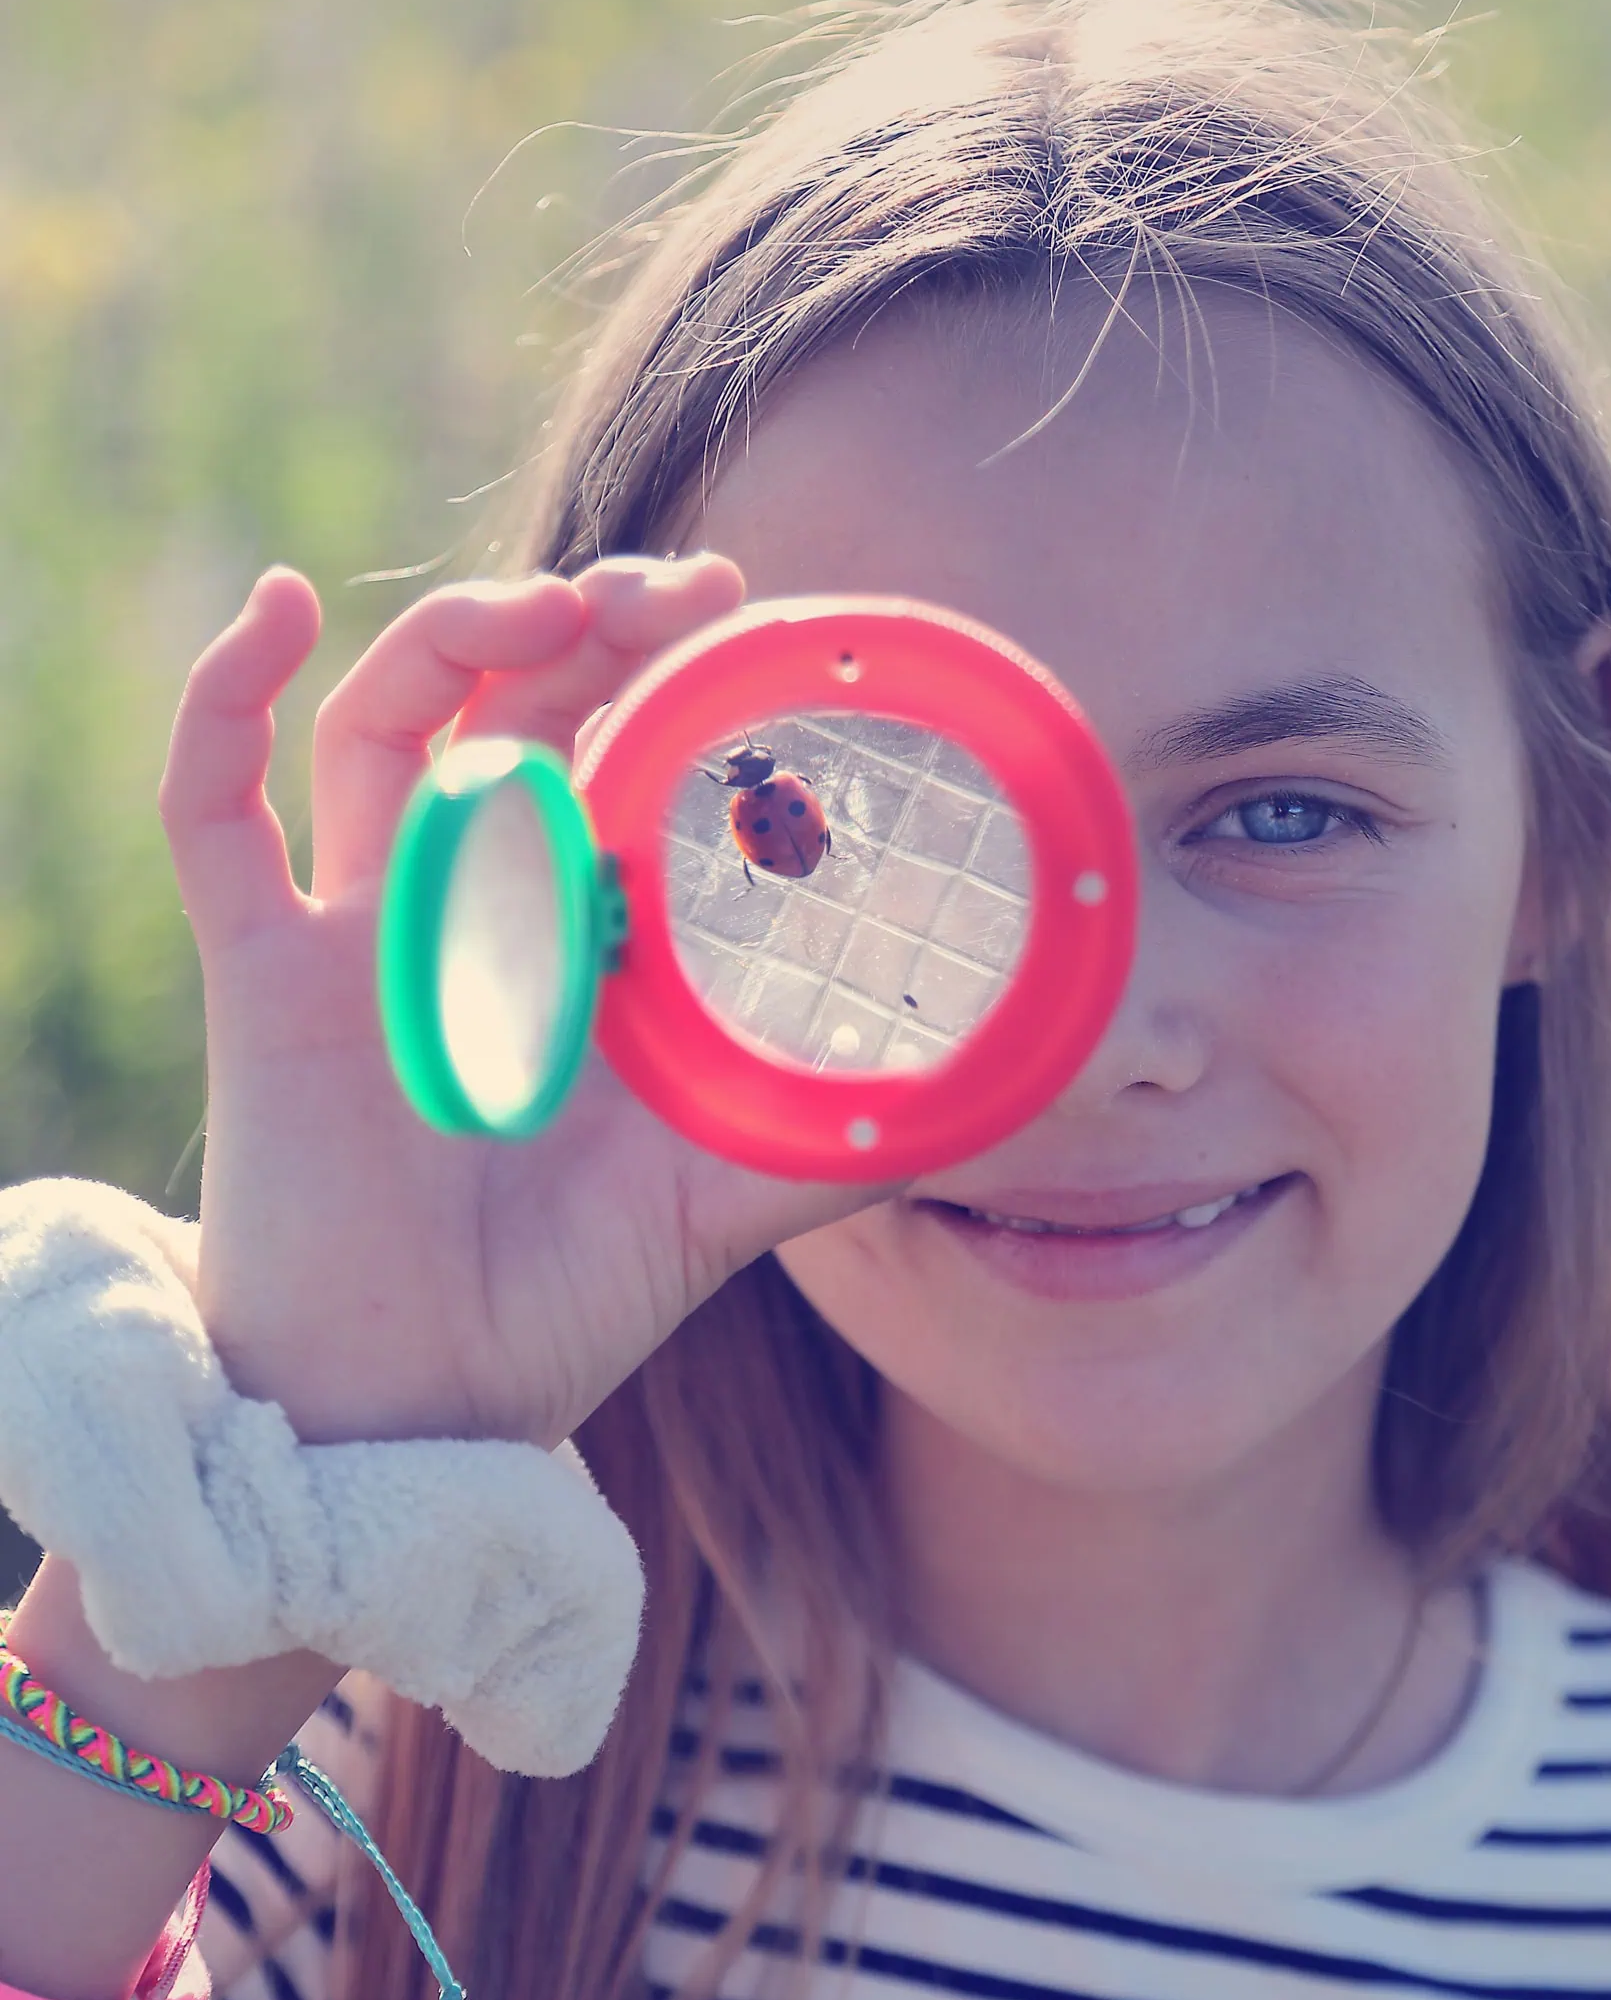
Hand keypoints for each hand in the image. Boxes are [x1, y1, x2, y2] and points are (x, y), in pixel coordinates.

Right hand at [162, 558, 887, 1447]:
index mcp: (582, 934)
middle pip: (515, 708)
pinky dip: (222, 700)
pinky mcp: (263, 970)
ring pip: (384, 727)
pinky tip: (270, 610)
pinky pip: (212, 809)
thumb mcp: (726, 1196)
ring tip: (547, 608)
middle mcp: (476, 904)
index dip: (671, 669)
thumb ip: (845, 1139)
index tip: (748, 610)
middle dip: (589, 625)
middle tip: (678, 590)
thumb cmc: (567, 1298)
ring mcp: (364, 926)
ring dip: (453, 639)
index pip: (622, 754)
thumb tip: (1009, 1102)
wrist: (420, 1409)